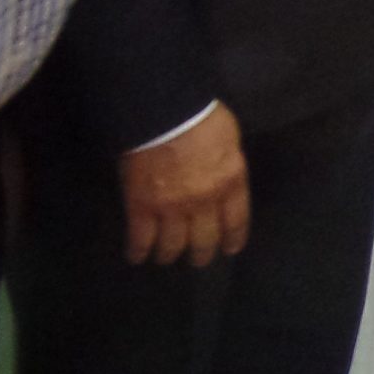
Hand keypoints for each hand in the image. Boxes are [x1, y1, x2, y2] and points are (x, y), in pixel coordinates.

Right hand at [119, 102, 248, 267]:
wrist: (167, 114)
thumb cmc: (203, 118)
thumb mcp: (230, 139)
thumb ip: (227, 164)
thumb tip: (223, 175)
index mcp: (230, 182)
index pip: (236, 220)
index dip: (233, 238)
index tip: (230, 249)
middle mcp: (204, 202)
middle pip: (205, 239)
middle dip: (202, 253)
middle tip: (199, 259)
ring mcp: (172, 208)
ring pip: (173, 245)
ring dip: (170, 254)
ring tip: (167, 257)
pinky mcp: (142, 207)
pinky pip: (141, 239)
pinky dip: (138, 251)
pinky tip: (137, 256)